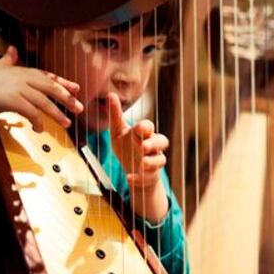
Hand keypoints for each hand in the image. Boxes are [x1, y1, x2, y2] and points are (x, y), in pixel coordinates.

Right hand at [0, 45, 82, 137]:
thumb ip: (8, 60)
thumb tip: (13, 50)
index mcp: (21, 70)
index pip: (47, 76)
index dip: (63, 82)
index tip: (76, 88)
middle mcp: (22, 77)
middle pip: (50, 87)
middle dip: (67, 98)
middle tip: (79, 108)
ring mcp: (18, 88)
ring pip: (44, 101)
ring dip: (57, 114)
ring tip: (66, 123)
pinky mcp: (12, 100)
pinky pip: (31, 112)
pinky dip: (38, 121)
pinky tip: (40, 129)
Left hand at [108, 92, 169, 223]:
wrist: (132, 169)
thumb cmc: (127, 147)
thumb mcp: (118, 132)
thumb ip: (115, 116)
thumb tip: (111, 94)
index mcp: (144, 134)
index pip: (148, 127)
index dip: (146, 128)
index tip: (141, 128)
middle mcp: (152, 146)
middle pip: (162, 141)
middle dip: (153, 143)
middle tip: (143, 146)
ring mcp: (153, 161)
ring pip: (160, 160)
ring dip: (151, 161)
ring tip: (142, 163)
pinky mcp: (150, 176)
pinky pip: (149, 177)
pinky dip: (139, 178)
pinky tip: (129, 178)